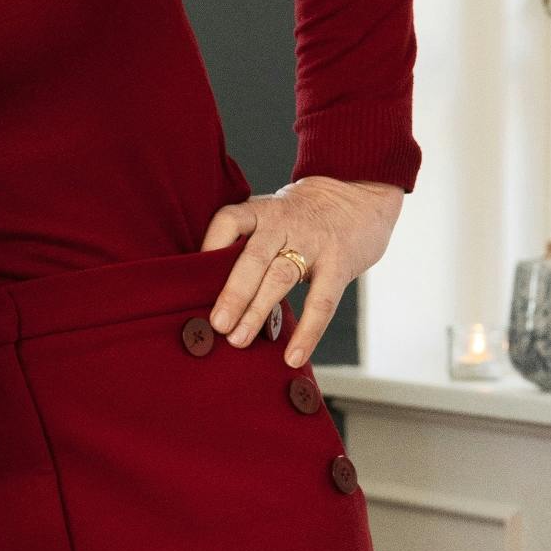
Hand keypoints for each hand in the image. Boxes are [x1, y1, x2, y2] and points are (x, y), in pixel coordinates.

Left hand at [198, 177, 404, 366]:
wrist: (358, 193)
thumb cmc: (303, 215)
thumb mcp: (273, 214)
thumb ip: (248, 242)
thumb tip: (210, 288)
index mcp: (262, 211)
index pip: (229, 221)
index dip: (209, 245)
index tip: (192, 276)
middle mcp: (284, 224)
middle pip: (252, 257)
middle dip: (232, 293)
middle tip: (216, 324)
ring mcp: (313, 243)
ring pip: (281, 278)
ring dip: (258, 311)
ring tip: (239, 340)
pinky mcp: (339, 263)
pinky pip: (321, 301)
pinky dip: (307, 333)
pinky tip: (293, 357)